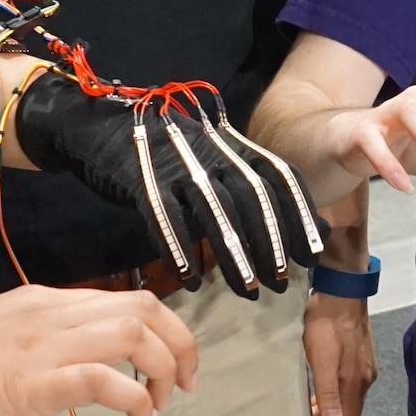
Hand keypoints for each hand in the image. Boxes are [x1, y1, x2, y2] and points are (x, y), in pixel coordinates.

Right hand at [0, 285, 197, 415]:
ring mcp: (42, 344)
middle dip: (181, 345)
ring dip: (165, 372)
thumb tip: (66, 382)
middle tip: (188, 385)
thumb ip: (35, 355)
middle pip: (144, 310)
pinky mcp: (33, 380)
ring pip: (136, 335)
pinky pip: (108, 382)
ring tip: (165, 406)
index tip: (174, 364)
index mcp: (42, 303)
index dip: (163, 329)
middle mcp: (49, 313)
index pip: (124, 301)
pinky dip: (137, 401)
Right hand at [15, 74, 323, 298]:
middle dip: (270, 241)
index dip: (299, 215)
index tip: (313, 255)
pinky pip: (163, 215)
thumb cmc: (167, 156)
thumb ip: (262, 190)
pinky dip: (179, 248)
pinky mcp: (138, 175)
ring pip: (212, 209)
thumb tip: (318, 224)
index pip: (278, 176)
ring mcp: (173, 161)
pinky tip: (192, 280)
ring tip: (249, 291)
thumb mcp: (219, 164)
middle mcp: (209, 150)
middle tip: (281, 282)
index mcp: (233, 145)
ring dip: (234, 254)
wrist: (97, 124)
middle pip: (249, 195)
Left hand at [304, 292, 376, 415]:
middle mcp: (363, 381)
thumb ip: (327, 391)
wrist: (342, 290)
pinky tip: (317, 400)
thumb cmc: (325, 323)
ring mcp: (362, 370)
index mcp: (354, 384)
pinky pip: (344, 391)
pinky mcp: (357, 360)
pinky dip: (331, 402)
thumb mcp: (321, 357)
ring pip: (345, 404)